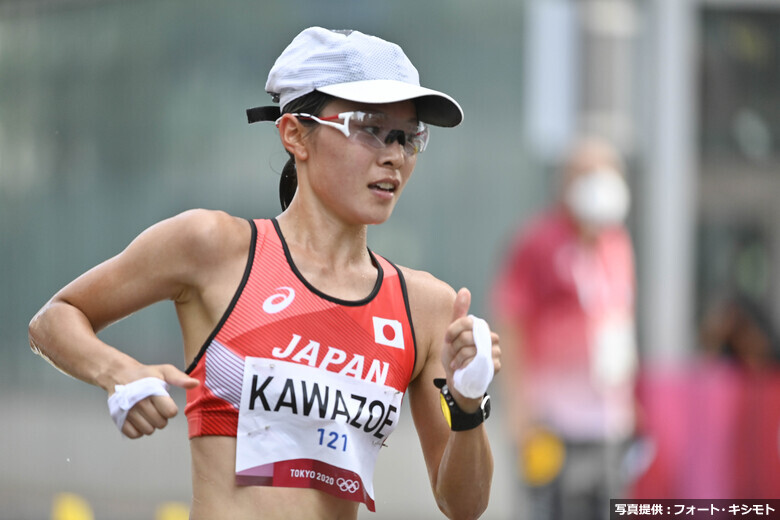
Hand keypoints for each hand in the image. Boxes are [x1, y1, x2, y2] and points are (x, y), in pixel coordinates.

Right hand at [109, 364, 198, 438]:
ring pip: (148, 431)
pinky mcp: (119, 420)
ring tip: (146, 411)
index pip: (170, 413)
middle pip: (161, 424)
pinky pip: (134, 434)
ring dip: (150, 423)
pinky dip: (138, 429)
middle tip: (155, 406)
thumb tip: (195, 383)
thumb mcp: (164, 371)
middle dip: (161, 416)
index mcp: (152, 391)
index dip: (170, 409)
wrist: (119, 374)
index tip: (165, 402)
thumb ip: (180, 378)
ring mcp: (128, 412)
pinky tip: (138, 418)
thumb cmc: (145, 374)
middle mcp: (139, 403)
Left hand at [441, 287, 500, 411]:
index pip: (467, 321)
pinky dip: (464, 367)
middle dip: (454, 347)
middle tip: (453, 355)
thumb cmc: (456, 356)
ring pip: (469, 349)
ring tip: (457, 364)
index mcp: (483, 328)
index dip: (453, 331)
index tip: (447, 340)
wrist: (459, 382)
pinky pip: (475, 362)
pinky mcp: (495, 366)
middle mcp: (492, 338)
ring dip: (457, 358)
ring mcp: (496, 353)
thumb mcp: (453, 334)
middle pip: (467, 336)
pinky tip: (463, 370)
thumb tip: (465, 290)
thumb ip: (459, 313)